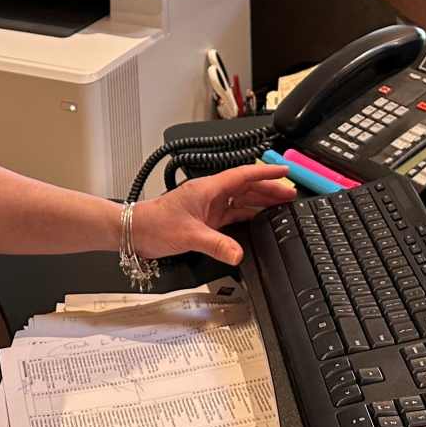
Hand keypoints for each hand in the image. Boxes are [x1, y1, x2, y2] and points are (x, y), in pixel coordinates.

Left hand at [128, 161, 296, 262]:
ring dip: (260, 202)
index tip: (285, 172)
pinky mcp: (205, 219)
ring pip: (241, 200)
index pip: (244, 175)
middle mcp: (210, 195)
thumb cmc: (155, 223)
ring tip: (280, 205)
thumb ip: (216, 245)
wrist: (135, 231)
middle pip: (246, 188)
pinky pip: (232, 214)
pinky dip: (247, 216)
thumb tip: (238, 254)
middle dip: (269, 189)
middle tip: (290, 194)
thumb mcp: (190, 235)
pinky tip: (257, 221)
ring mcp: (208, 207)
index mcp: (208, 189)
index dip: (266, 173)